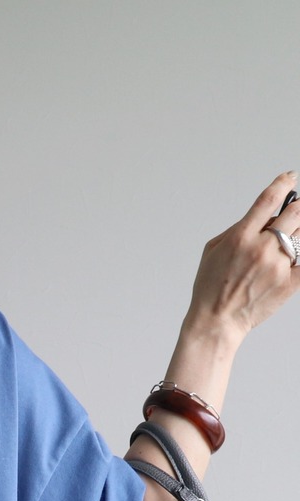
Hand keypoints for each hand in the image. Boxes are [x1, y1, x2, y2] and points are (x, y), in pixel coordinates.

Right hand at [184, 172, 299, 345]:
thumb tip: (261, 216)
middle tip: (297, 208)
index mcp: (240, 237)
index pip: (269, 199)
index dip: (284, 183)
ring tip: (288, 237)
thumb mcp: (212, 251)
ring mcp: (278, 265)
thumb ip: (237, 229)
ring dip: (297, 231)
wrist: (216, 322)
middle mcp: (261, 248)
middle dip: (298, 206)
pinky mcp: (289, 281)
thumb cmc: (211, 288)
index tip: (290, 177)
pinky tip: (297, 251)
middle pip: (295, 212)